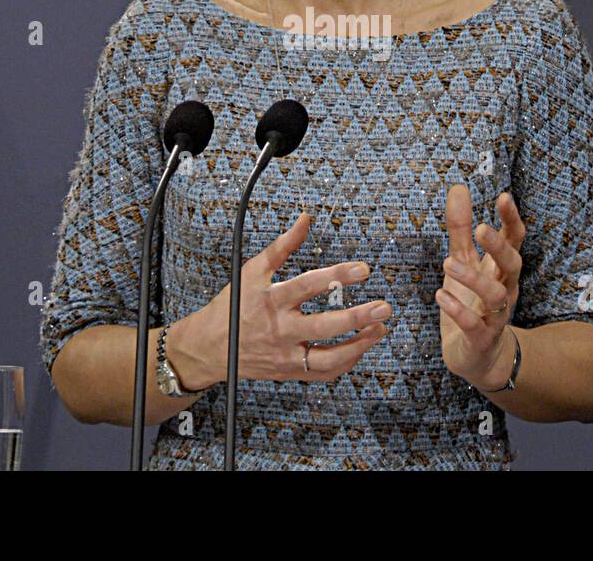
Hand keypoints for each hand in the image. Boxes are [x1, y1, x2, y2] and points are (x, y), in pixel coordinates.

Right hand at [194, 212, 390, 383]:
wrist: (209, 347)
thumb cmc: (232, 306)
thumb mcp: (253, 270)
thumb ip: (283, 245)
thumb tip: (305, 218)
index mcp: (270, 301)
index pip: (308, 286)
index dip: (338, 276)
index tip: (363, 269)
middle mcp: (279, 330)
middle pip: (324, 327)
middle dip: (358, 317)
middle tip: (384, 307)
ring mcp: (285, 355)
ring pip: (328, 358)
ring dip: (359, 345)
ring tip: (379, 329)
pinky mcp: (289, 372)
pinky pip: (323, 373)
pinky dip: (346, 361)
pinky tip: (360, 346)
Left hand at [436, 185, 525, 389]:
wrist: (478, 356)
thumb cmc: (471, 301)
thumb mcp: (463, 260)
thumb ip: (460, 227)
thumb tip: (459, 187)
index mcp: (501, 269)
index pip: (514, 240)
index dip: (511, 219)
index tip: (503, 196)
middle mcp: (504, 290)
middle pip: (513, 265)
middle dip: (500, 247)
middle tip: (482, 229)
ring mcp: (495, 316)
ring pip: (495, 296)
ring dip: (473, 279)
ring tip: (448, 263)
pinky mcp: (481, 338)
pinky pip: (474, 325)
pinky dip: (458, 310)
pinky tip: (441, 295)